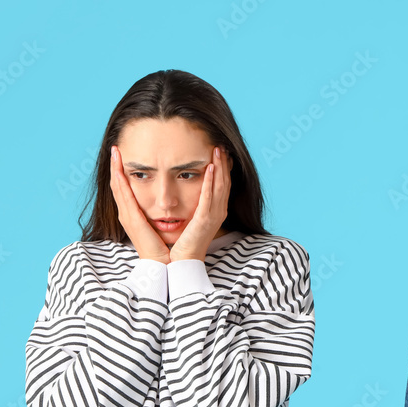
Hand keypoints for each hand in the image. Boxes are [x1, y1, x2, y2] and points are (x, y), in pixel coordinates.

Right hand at [110, 145, 171, 263]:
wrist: (162, 264)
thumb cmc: (163, 246)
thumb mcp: (158, 226)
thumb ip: (156, 213)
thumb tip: (162, 204)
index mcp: (132, 215)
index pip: (123, 189)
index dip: (120, 172)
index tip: (121, 156)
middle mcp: (126, 214)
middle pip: (116, 185)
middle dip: (114, 166)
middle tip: (115, 148)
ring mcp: (126, 216)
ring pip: (117, 187)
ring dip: (115, 168)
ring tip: (115, 151)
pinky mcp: (131, 219)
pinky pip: (124, 195)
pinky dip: (120, 179)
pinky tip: (120, 167)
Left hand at [169, 146, 229, 261]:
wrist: (182, 261)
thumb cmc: (183, 242)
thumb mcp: (193, 220)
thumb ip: (195, 206)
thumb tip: (190, 192)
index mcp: (216, 211)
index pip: (223, 185)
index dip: (224, 168)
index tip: (221, 153)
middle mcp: (219, 212)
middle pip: (225, 182)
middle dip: (224, 163)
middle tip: (221, 145)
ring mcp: (213, 216)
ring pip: (220, 186)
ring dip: (219, 167)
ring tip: (217, 150)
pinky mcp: (204, 219)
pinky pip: (209, 197)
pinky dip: (211, 182)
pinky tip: (210, 168)